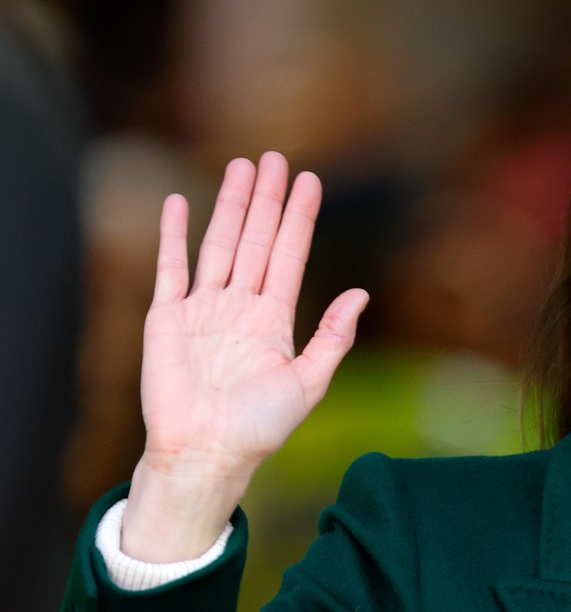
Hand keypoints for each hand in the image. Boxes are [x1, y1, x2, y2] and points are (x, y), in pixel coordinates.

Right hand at [122, 152, 368, 561]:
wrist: (206, 452)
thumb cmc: (259, 427)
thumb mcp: (308, 382)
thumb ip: (333, 337)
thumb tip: (361, 294)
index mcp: (275, 320)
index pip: (290, 255)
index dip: (299, 218)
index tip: (310, 181)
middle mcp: (240, 307)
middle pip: (256, 239)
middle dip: (266, 199)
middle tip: (274, 158)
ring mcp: (203, 309)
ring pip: (219, 244)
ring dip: (229, 206)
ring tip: (241, 167)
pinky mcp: (166, 318)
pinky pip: (170, 268)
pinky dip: (173, 235)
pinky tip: (179, 204)